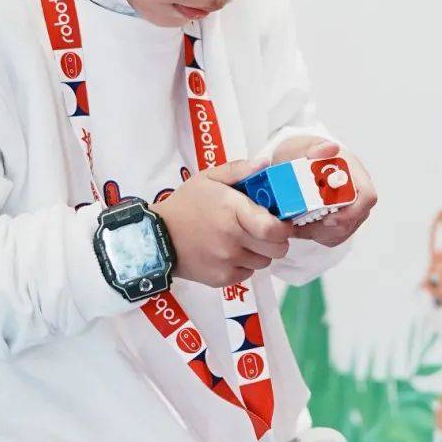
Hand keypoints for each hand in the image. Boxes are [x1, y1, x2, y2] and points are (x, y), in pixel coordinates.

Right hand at [153, 158, 292, 287]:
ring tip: (244, 240)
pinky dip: (245, 264)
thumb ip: (238, 169)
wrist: (157, 237)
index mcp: (232, 212)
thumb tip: (266, 162)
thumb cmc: (185, 204)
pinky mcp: (221, 279)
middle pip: (276, 249)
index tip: (281, 222)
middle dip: (277, 240)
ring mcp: (227, 262)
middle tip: (266, 231)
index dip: (284, 227)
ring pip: (264, 262)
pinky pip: (247, 273)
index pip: (273, 229)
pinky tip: (231, 252)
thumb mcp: (208, 178)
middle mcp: (232, 240)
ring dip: (260, 252)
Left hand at [270, 136, 375, 245]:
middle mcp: (358, 195)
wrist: (304, 163)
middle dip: (325, 227)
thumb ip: (318, 149)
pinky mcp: (341, 223)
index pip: (367, 197)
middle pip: (352, 221)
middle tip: (300, 225)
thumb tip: (331, 148)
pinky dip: (314, 235)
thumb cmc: (309, 156)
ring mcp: (352, 211)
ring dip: (316, 232)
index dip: (352, 212)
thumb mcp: (309, 148)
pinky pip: (333, 237)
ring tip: (294, 225)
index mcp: (356, 175)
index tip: (328, 219)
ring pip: (341, 232)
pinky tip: (300, 227)